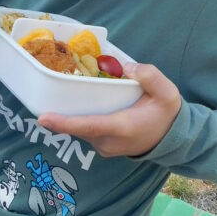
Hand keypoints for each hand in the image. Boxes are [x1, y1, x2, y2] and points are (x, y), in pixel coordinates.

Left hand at [38, 63, 181, 156]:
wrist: (172, 138)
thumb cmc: (166, 113)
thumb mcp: (167, 92)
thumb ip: (149, 76)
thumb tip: (126, 68)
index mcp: (122, 127)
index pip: (89, 126)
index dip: (64, 123)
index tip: (43, 118)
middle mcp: (108, 141)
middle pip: (77, 126)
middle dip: (60, 112)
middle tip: (45, 92)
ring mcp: (104, 147)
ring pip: (79, 129)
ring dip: (69, 114)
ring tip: (61, 94)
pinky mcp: (102, 146)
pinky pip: (85, 131)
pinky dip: (78, 119)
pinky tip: (77, 104)